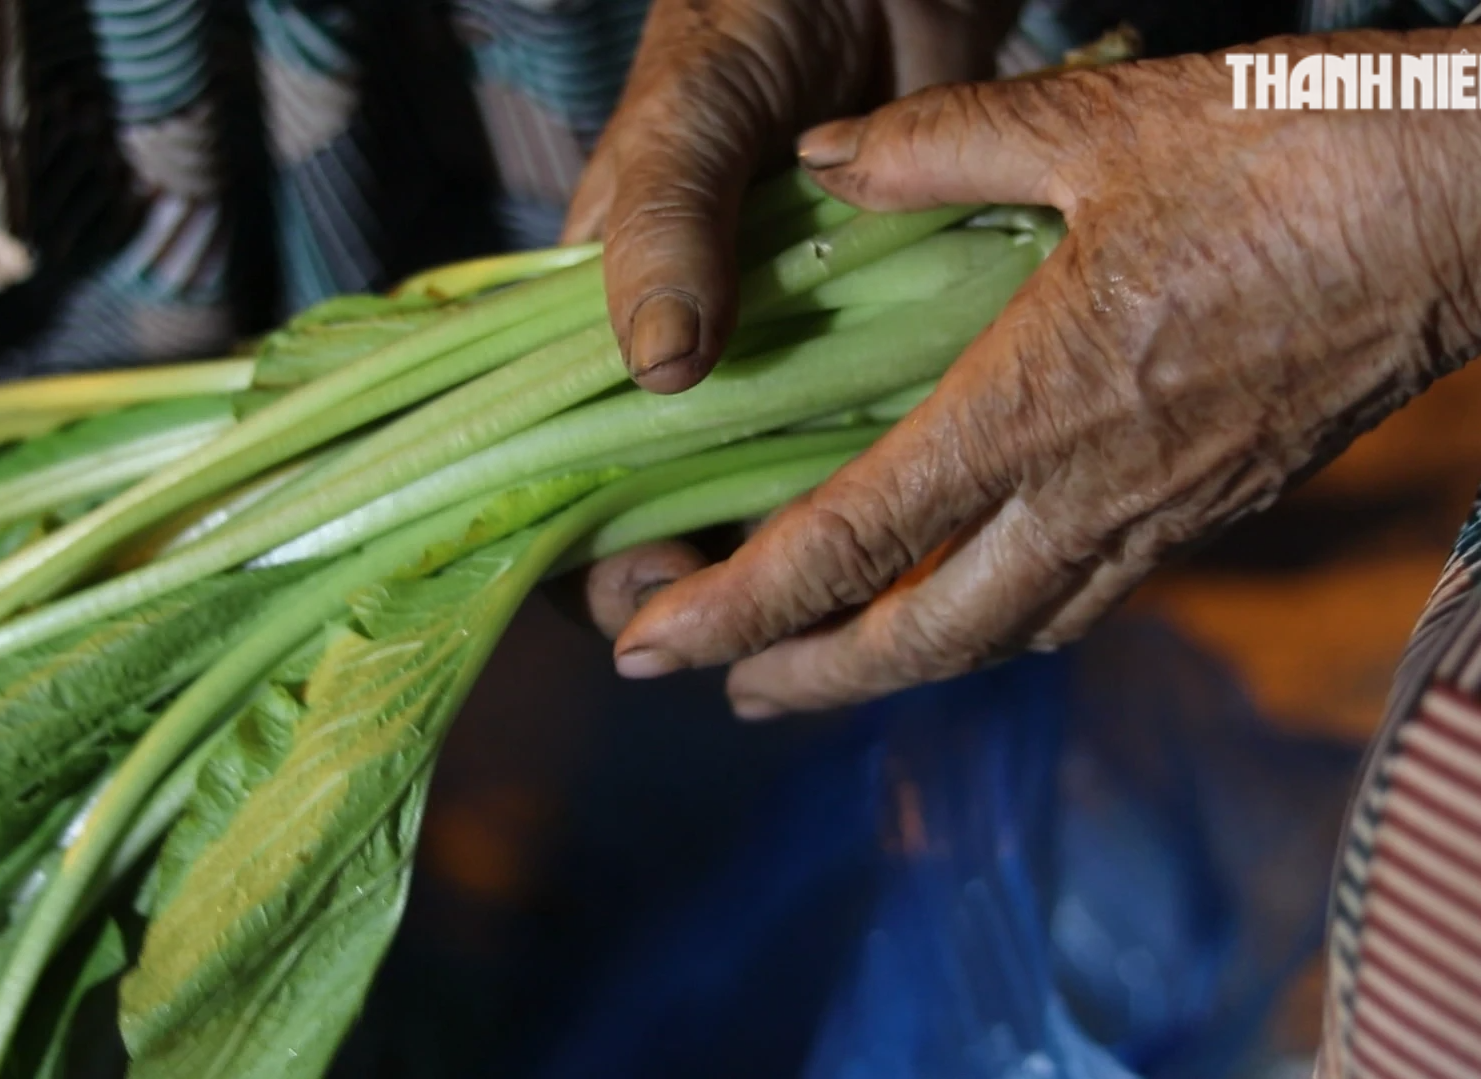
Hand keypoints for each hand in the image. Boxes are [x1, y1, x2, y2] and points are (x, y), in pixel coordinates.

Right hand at [569, 0, 1020, 642]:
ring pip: (773, 496)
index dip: (589, 556)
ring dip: (800, 556)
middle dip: (704, 585)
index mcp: (606, 323)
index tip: (656, 585)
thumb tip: (657, 370)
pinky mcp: (876, 344)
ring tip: (848, 598)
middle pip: (671, 518)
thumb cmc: (751, 20)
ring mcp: (785, 360)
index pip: (561, 482)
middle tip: (769, 617)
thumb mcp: (685, 124)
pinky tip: (919, 527)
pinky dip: (883, 489)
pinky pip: (869, 442)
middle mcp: (692, 361)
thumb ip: (661, 231)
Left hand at [610, 25, 1480, 716]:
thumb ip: (936, 149)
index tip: (655, 643)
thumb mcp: (1096, 125)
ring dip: (892, 667)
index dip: (741, 606)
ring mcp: (1161, 515)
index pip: (853, 539)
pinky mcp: (1212, 509)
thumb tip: (826, 163)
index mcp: (1036, 401)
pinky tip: (960, 605)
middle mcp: (1092, 489)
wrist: (1472, 201)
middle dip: (802, 677)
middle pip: (919, 636)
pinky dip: (991, 625)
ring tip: (811, 671)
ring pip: (1002, 637)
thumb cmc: (1292, 150)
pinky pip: (1079, 600)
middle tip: (713, 688)